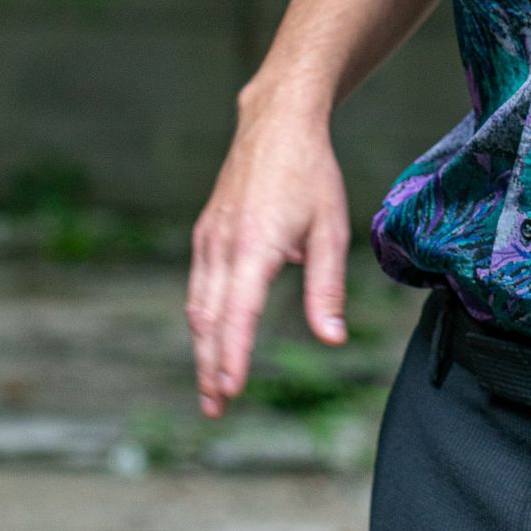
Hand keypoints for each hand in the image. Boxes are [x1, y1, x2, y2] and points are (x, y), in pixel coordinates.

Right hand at [187, 86, 350, 418]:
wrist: (277, 122)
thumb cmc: (311, 173)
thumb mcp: (332, 229)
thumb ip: (327, 288)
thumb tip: (331, 339)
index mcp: (255, 244)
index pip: (238, 312)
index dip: (233, 355)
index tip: (231, 390)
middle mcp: (223, 244)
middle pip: (208, 318)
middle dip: (210, 366)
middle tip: (215, 408)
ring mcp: (209, 238)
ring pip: (198, 304)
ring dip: (203, 348)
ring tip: (212, 387)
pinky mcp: (207, 233)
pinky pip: (199, 285)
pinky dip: (203, 319)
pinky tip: (212, 339)